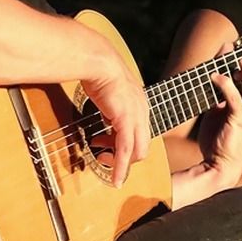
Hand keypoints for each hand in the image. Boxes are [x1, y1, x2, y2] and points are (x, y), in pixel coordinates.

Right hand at [83, 53, 150, 187]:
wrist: (99, 61)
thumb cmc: (99, 72)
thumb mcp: (110, 92)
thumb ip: (112, 105)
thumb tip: (104, 114)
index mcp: (139, 105)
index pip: (139, 133)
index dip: (123, 142)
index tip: (103, 143)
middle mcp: (142, 112)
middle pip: (142, 145)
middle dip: (125, 156)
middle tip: (104, 156)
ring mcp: (136, 117)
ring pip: (137, 151)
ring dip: (120, 162)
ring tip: (103, 161)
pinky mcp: (126, 121)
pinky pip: (125, 151)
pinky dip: (121, 167)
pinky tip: (116, 179)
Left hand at [197, 58, 241, 184]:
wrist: (218, 167)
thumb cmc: (219, 141)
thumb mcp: (219, 111)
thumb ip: (220, 92)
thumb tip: (217, 71)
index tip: (239, 60)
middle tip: (240, 62)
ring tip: (239, 65)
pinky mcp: (239, 120)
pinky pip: (237, 98)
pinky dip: (226, 84)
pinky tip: (215, 77)